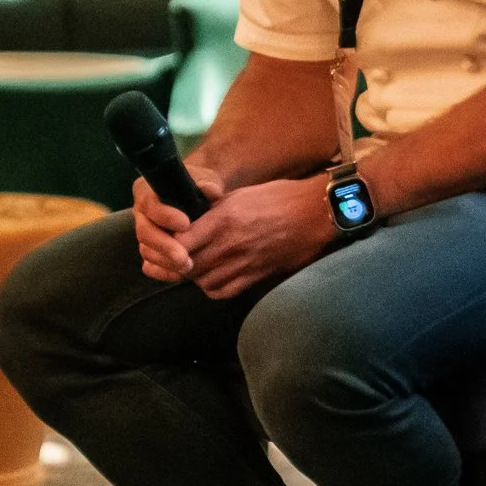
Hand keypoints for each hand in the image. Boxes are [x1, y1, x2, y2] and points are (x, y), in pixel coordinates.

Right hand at [135, 165, 227, 283]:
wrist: (197, 195)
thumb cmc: (200, 184)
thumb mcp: (205, 179)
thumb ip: (208, 184)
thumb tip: (210, 190)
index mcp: (148, 192)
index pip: (150, 205)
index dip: (166, 216)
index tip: (186, 224)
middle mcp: (141, 213)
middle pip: (144, 233)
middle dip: (165, 247)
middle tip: (184, 258)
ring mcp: (144, 232)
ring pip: (146, 250)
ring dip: (165, 262)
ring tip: (187, 268)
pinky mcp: (150, 249)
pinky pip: (148, 264)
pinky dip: (162, 272)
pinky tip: (179, 276)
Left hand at [175, 175, 341, 299]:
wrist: (318, 213)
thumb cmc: (282, 197)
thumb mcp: (242, 195)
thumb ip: (213, 210)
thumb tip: (191, 220)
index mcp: (224, 219)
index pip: (180, 241)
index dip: (168, 245)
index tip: (167, 242)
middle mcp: (230, 244)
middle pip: (187, 266)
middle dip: (176, 264)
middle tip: (175, 259)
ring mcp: (244, 263)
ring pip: (202, 281)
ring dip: (195, 276)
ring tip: (198, 266)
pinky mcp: (256, 276)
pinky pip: (223, 291)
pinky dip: (213, 287)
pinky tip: (215, 277)